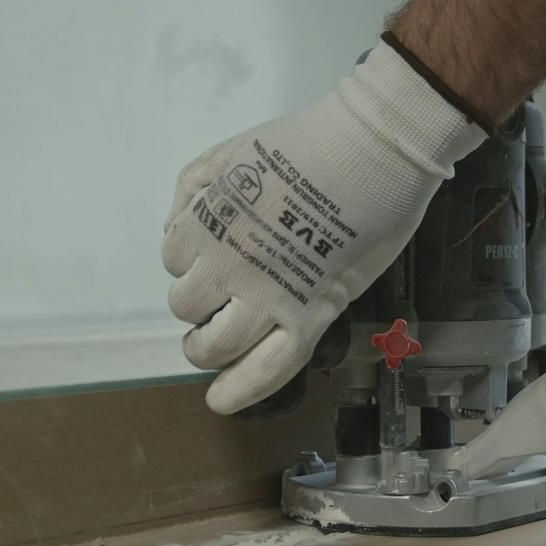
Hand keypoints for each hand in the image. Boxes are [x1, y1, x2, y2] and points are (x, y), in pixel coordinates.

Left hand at [162, 39, 485, 413]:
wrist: (373, 150)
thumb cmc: (310, 143)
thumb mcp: (231, 151)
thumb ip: (196, 188)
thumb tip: (177, 229)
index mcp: (205, 221)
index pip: (173, 259)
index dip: (191, 261)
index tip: (211, 258)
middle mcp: (225, 264)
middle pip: (186, 304)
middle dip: (197, 302)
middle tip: (220, 298)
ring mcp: (266, 295)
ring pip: (211, 344)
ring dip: (206, 346)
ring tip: (214, 342)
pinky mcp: (307, 316)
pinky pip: (267, 369)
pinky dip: (239, 391)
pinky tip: (219, 401)